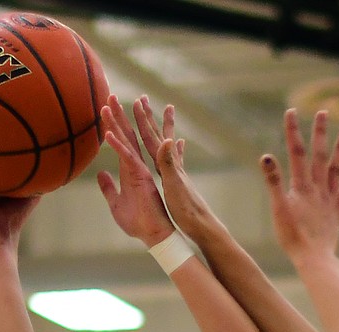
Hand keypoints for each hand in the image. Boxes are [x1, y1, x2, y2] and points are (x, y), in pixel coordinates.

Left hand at [96, 96, 175, 246]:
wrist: (153, 235)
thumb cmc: (138, 222)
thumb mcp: (115, 202)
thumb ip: (108, 187)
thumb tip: (101, 174)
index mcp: (131, 169)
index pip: (123, 142)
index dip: (116, 125)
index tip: (109, 108)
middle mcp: (137, 165)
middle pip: (126, 135)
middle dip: (118, 114)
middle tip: (111, 93)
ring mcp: (140, 169)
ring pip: (127, 140)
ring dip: (116, 121)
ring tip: (109, 101)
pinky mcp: (141, 177)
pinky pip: (127, 157)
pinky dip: (117, 145)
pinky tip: (108, 132)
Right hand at [131, 98, 213, 241]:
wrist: (201, 225)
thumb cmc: (186, 209)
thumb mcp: (174, 186)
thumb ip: (169, 163)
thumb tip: (168, 139)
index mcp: (168, 165)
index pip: (152, 138)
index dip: (144, 120)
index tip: (136, 101)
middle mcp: (173, 165)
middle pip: (158, 135)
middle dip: (150, 117)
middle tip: (143, 98)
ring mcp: (178, 171)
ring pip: (166, 143)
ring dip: (163, 127)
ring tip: (166, 112)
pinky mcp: (181, 180)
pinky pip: (176, 159)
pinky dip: (176, 148)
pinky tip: (180, 143)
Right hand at [261, 109, 338, 264]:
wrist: (314, 259)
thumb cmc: (293, 237)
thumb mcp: (278, 209)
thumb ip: (274, 182)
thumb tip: (266, 156)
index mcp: (301, 187)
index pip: (296, 153)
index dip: (293, 132)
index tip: (291, 112)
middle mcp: (317, 189)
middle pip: (319, 156)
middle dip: (320, 133)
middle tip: (323, 113)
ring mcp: (329, 199)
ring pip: (336, 169)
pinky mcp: (337, 212)